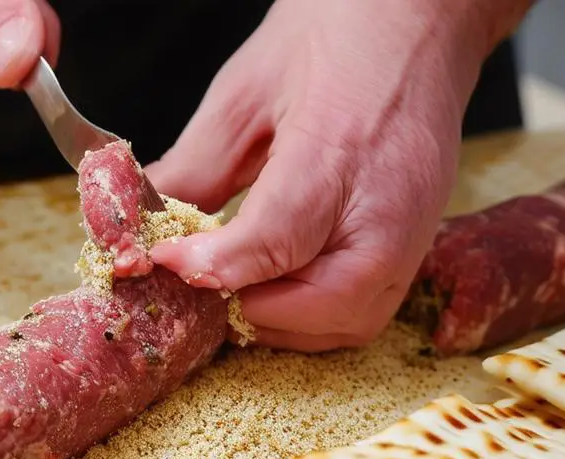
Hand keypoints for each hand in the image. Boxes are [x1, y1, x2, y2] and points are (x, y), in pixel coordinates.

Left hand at [146, 0, 526, 351]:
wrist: (419, 15)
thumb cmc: (337, 33)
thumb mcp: (246, 90)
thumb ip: (195, 165)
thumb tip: (145, 219)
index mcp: (340, 148)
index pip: (277, 239)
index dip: (214, 266)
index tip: (162, 263)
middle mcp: (390, 203)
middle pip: (328, 303)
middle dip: (255, 311)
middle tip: (200, 289)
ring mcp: (415, 228)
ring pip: (353, 320)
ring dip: (285, 323)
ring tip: (234, 293)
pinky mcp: (419, 241)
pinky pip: (369, 307)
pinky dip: (316, 316)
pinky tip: (275, 288)